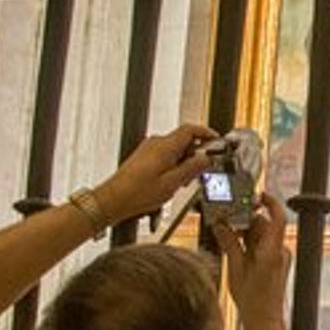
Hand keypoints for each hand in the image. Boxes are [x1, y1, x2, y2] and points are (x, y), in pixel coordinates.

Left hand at [93, 123, 213, 223]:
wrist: (113, 200)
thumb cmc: (136, 193)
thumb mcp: (172, 184)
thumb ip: (192, 168)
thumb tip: (206, 159)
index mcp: (165, 146)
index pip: (191, 129)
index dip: (207, 134)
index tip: (217, 142)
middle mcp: (156, 143)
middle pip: (184, 140)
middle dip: (195, 155)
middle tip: (199, 172)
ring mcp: (148, 149)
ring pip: (175, 149)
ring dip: (183, 163)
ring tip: (181, 183)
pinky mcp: (143, 157)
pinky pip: (164, 155)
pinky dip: (172, 166)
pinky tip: (169, 183)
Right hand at [213, 192, 291, 329]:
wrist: (264, 319)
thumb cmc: (253, 300)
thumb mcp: (235, 269)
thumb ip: (230, 244)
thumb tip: (221, 226)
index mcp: (271, 251)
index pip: (276, 217)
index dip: (269, 202)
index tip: (257, 194)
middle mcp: (279, 251)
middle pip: (264, 225)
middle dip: (245, 222)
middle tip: (226, 222)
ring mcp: (280, 257)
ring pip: (262, 235)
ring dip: (246, 234)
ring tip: (228, 240)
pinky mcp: (278, 262)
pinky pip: (264, 245)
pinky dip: (250, 244)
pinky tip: (237, 250)